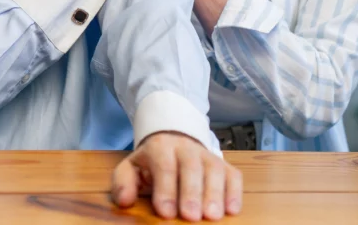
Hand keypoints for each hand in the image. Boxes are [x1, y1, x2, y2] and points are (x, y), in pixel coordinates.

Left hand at [112, 132, 241, 221]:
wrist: (173, 140)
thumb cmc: (151, 162)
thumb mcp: (131, 168)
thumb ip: (123, 183)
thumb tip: (124, 200)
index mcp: (161, 147)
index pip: (164, 166)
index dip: (166, 189)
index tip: (166, 212)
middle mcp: (186, 148)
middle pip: (191, 168)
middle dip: (191, 193)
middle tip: (191, 216)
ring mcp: (207, 156)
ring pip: (214, 170)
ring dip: (215, 193)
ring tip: (212, 216)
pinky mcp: (224, 165)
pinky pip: (233, 175)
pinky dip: (234, 192)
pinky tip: (232, 209)